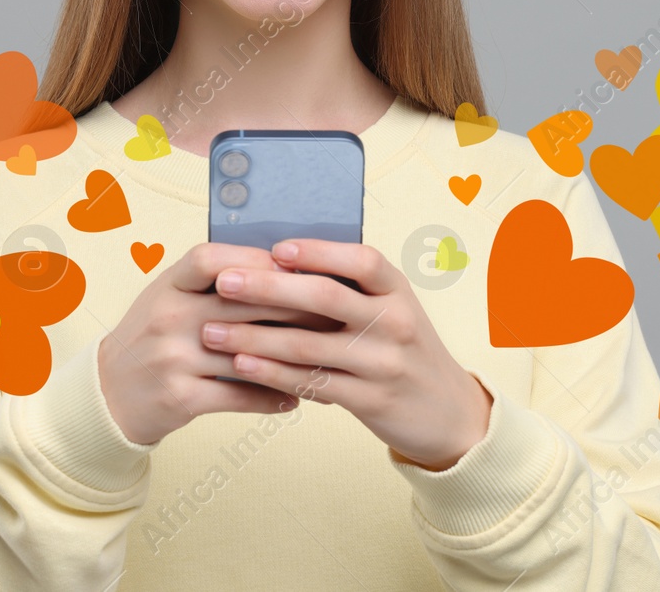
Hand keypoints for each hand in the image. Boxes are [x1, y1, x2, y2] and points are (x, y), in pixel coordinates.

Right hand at [97, 241, 344, 445]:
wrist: (109, 393)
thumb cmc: (152, 339)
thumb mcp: (169, 298)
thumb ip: (212, 283)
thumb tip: (282, 269)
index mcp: (168, 286)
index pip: (209, 259)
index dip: (254, 261)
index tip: (292, 268)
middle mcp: (167, 317)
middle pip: (241, 305)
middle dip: (294, 308)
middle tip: (334, 313)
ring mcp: (172, 358)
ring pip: (247, 353)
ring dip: (294, 359)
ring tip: (328, 360)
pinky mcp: (180, 397)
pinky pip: (239, 396)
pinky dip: (273, 396)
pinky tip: (298, 397)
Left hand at [200, 239, 493, 470]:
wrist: (446, 411)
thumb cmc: (403, 347)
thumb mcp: (391, 308)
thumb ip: (350, 287)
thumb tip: (278, 259)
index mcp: (397, 290)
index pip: (361, 260)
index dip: (318, 252)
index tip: (275, 248)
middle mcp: (394, 322)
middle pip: (326, 298)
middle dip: (268, 288)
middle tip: (224, 282)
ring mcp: (382, 363)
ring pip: (309, 346)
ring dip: (255, 336)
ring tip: (212, 331)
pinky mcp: (369, 399)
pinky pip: (311, 382)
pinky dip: (272, 372)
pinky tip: (241, 364)